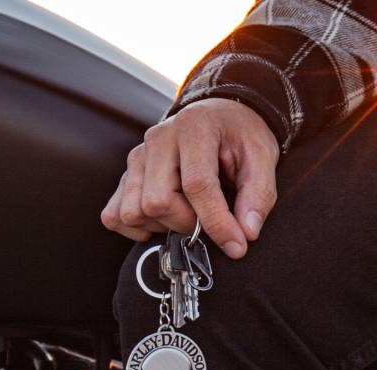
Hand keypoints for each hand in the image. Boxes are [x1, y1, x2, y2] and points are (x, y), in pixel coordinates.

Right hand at [100, 98, 279, 258]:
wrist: (217, 116)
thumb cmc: (238, 135)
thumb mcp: (262, 156)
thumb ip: (258, 194)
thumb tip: (246, 233)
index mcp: (193, 128)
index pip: (196, 185)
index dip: (217, 222)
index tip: (236, 245)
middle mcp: (158, 140)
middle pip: (157, 202)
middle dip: (187, 223)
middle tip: (207, 218)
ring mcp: (137, 157)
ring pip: (133, 212)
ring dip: (162, 225)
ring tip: (185, 214)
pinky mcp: (126, 174)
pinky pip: (113, 215)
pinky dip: (135, 227)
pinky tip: (161, 220)